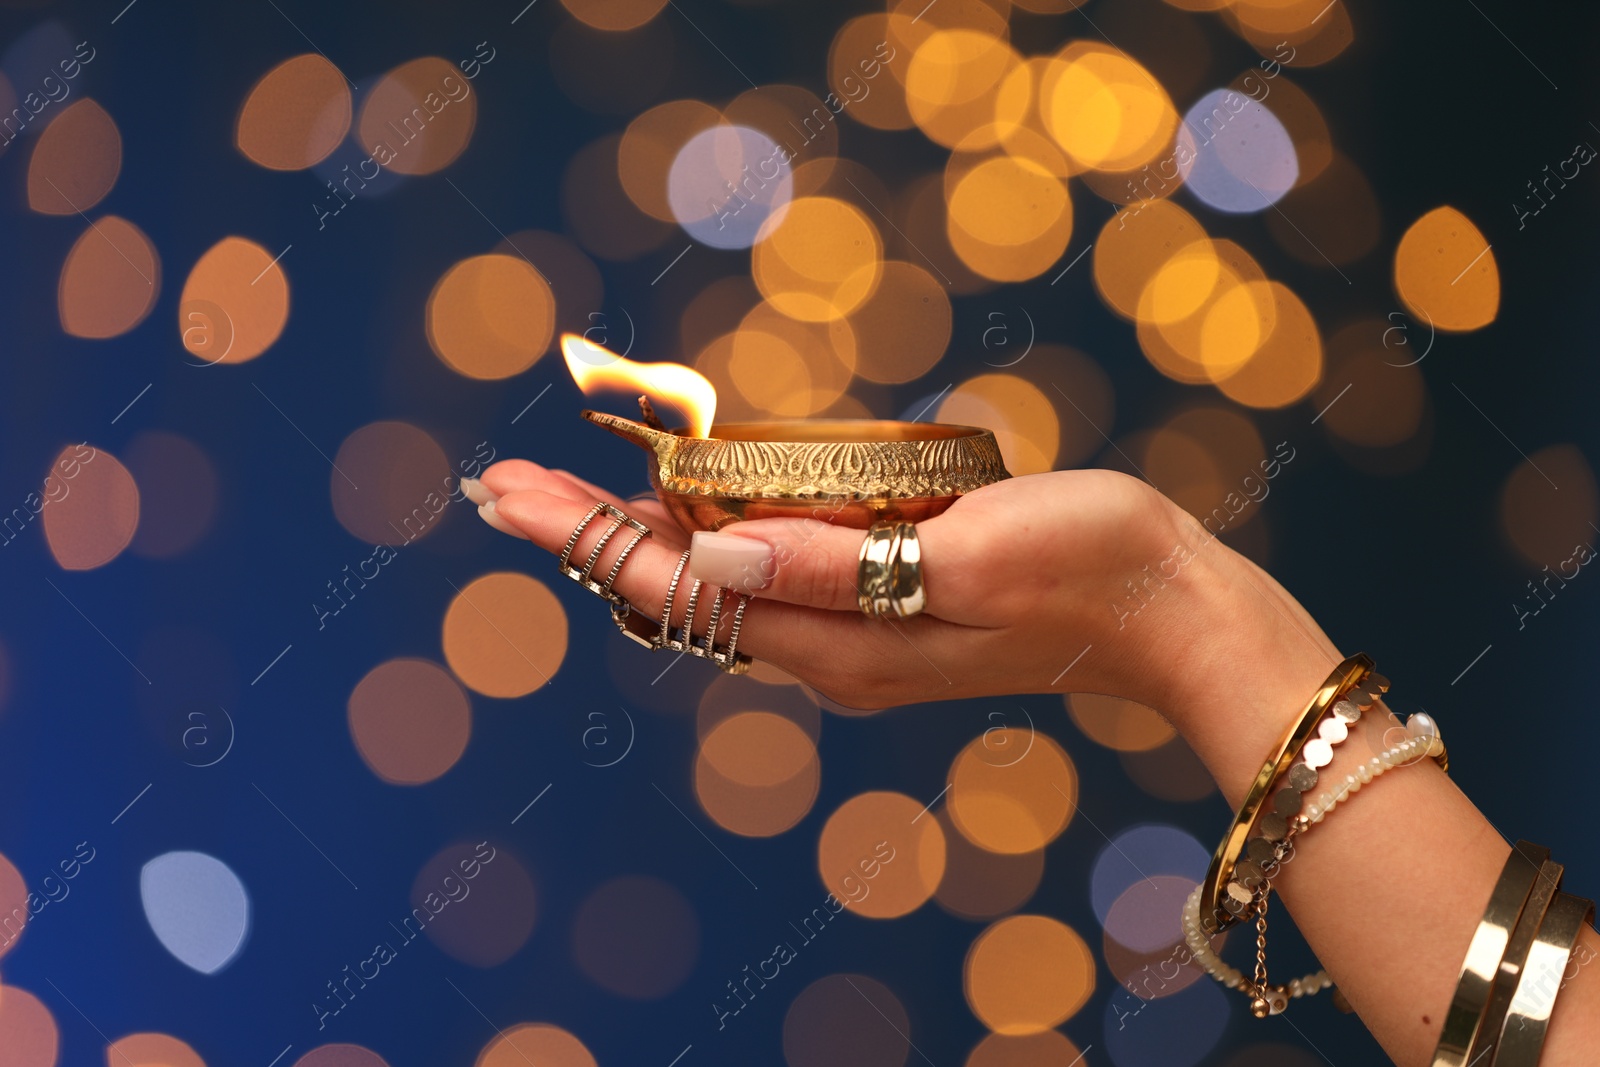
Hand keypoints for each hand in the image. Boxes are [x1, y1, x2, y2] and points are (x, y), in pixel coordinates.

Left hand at [476, 459, 1317, 719]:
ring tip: (563, 504)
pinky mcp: (882, 614)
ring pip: (715, 588)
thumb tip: (713, 550)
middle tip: (501, 489)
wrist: (1164, 612)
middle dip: (585, 537)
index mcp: (839, 637)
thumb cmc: (1083, 566)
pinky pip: (767, 583)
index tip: (506, 495)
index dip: (586, 534)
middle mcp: (829, 649)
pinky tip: (684, 522)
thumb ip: (838, 565)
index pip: (680, 581)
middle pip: (678, 589)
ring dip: (635, 542)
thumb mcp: (966, 557)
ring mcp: (854, 638)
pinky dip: (705, 547)